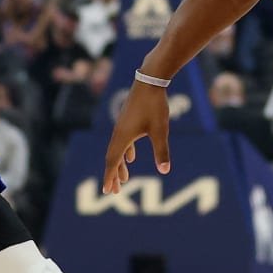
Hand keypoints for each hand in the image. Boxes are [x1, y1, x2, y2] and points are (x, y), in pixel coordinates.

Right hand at [102, 79, 172, 193]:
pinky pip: (123, 141)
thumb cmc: (155, 105)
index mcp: (123, 137)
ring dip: (120, 165)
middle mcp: (118, 133)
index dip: (109, 177)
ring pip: (118, 150)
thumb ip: (161, 151)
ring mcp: (122, 126)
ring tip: (125, 178)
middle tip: (115, 191)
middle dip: (114, 175)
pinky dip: (126, 152)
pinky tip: (131, 157)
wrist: (149, 81)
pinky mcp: (128, 120)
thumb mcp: (160, 130)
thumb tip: (164, 170)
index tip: (107, 190)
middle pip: (113, 158)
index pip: (112, 162)